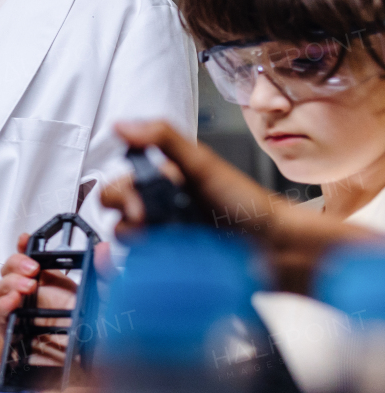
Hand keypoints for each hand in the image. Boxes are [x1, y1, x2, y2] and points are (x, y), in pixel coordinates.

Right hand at [0, 235, 113, 364]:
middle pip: (11, 269)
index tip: (27, 239)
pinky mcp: (10, 331)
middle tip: (32, 269)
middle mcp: (32, 296)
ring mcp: (19, 312)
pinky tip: (13, 302)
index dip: (25, 247)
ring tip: (26, 287)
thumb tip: (103, 249)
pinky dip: (1, 306)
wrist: (84, 370)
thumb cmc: (92, 337)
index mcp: (51, 284)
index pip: (30, 258)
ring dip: (10, 283)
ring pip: (0, 288)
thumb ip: (105, 275)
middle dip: (17, 263)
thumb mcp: (105, 303)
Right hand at [103, 120, 376, 291]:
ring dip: (134, 243)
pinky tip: (154, 262)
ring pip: (124, 242)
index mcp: (162, 181)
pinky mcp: (170, 264)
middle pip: (116, 214)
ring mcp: (164, 238)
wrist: (275, 247)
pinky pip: (139, 267)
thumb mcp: (202, 164)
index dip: (121, 194)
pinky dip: (139, 265)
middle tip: (147, 224)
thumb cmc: (246, 203)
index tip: (138, 205)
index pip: (119, 184)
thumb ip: (163, 139)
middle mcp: (159, 209)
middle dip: (126, 218)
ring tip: (158, 245)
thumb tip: (122, 126)